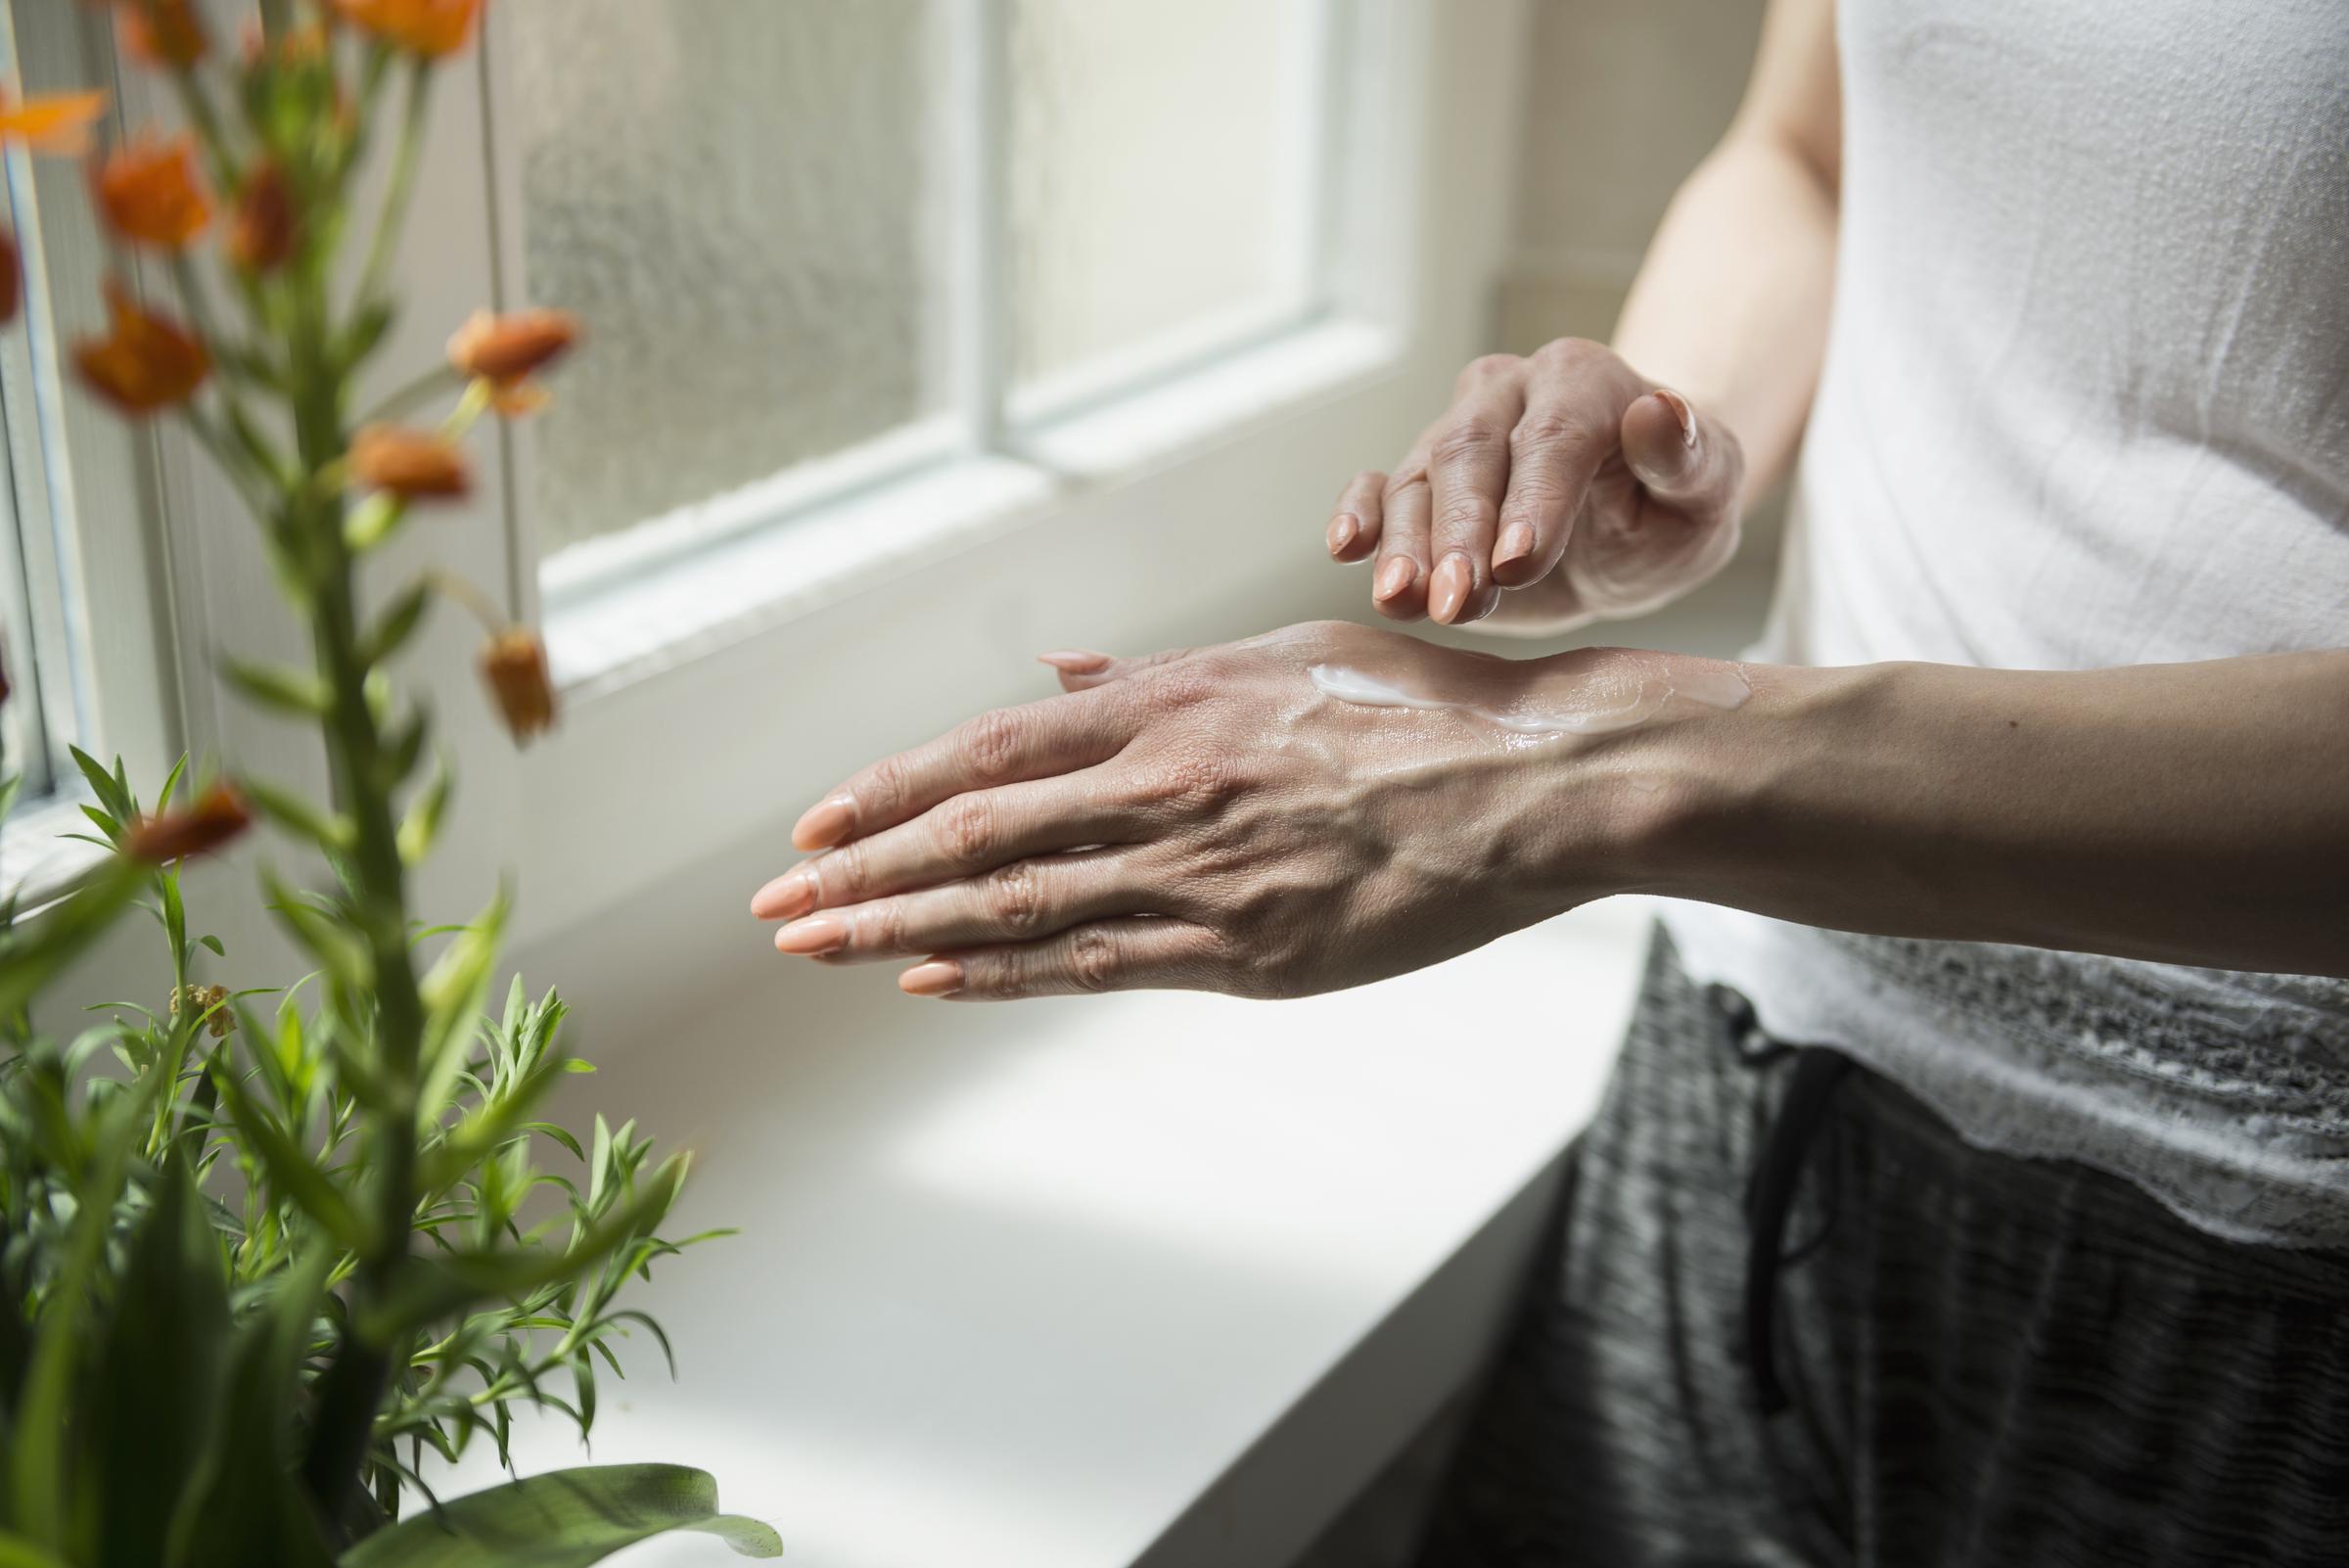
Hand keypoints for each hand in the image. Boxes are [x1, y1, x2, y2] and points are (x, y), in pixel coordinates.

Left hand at [749, 622, 1668, 1000]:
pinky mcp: (1250, 953)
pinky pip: (1102, 964)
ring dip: (904, 930)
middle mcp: (1167, 784)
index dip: (893, 789)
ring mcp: (1204, 873)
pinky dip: (1007, 974)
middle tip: (778, 906)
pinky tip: (932, 984)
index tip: (818, 823)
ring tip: (818, 949)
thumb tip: (1058, 672)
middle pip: (980, 831)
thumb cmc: (1415, 707)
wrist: (1533, 783)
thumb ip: (1154, 677)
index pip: (992, 748)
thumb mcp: (1277, 657)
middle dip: (866, 872)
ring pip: (1021, 905)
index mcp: (1172, 704)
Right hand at [1324, 340, 1744, 628]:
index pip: (1552, 437)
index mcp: (1580, 380)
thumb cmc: (1675, 505)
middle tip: (1458, 600)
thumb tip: (1660, 413)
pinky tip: (1347, 548)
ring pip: (1417, 481)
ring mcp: (1455, 435)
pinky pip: (1378, 489)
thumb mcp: (1708, 489)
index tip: (1518, 564)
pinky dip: (1359, 516)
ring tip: (1403, 600)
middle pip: (1469, 453)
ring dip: (1406, 545)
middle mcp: (1507, 393)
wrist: (1635, 523)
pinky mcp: (1421, 484)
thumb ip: (1689, 455)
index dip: (1533, 499)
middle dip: (1460, 531)